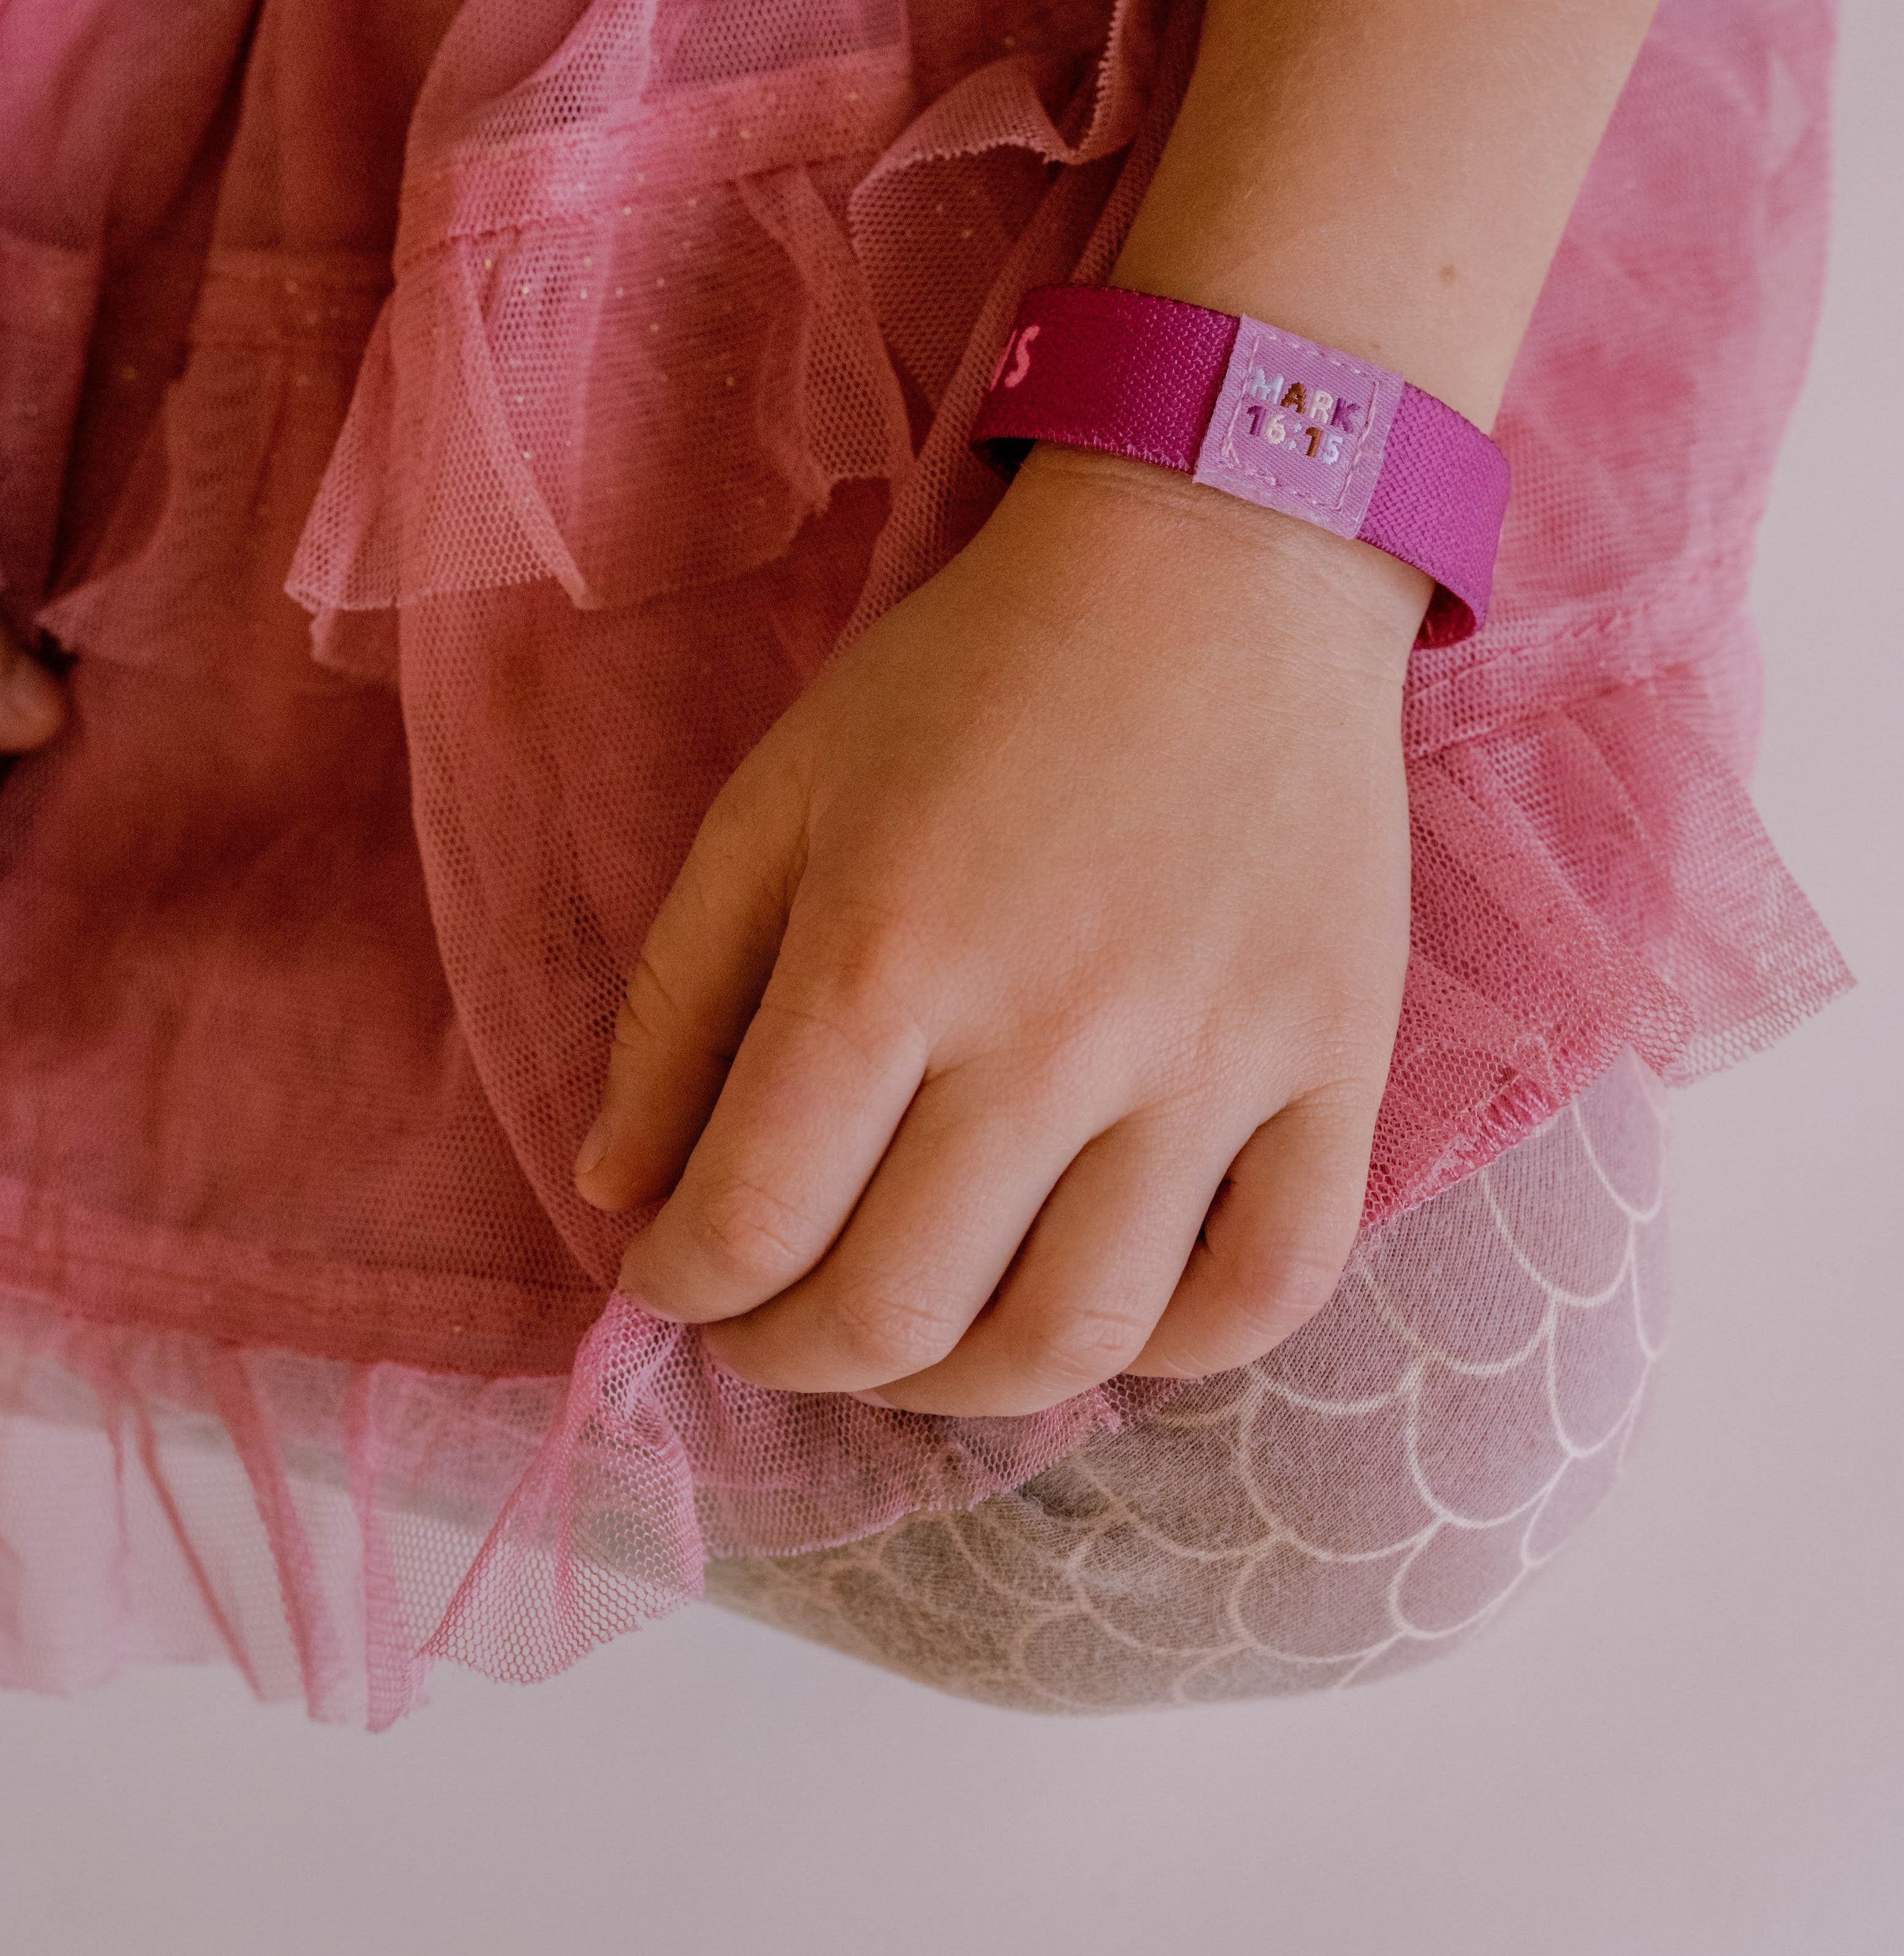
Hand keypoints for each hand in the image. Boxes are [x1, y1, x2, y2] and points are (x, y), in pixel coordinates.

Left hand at [576, 447, 1426, 1414]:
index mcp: (886, 956)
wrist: (1218, 564)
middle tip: (769, 1325)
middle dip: (791, 1357)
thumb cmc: (973, 678)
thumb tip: (617, 1194)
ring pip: (1074, 1339)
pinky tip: (1098, 1313)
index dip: (682, 1289)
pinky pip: (1267, 1286)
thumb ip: (677, 1000)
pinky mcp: (1338, 1062)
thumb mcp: (779, 798)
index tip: (671, 1278)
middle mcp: (1053, 1032)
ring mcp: (1212, 1061)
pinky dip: (1173, 1347)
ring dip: (957, 1391)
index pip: (751, 1223)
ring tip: (912, 1345)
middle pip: (896, 1313)